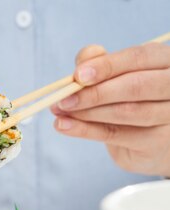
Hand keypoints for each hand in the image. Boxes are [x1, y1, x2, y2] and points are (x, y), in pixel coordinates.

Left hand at [51, 42, 169, 175]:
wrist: (153, 140)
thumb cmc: (134, 98)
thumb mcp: (119, 75)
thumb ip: (102, 63)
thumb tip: (83, 61)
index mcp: (166, 61)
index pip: (139, 58)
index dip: (106, 66)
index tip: (77, 75)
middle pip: (135, 86)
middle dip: (95, 93)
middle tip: (63, 99)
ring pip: (126, 112)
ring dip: (86, 113)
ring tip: (60, 112)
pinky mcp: (158, 141)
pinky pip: (117, 134)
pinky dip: (86, 130)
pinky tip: (65, 126)